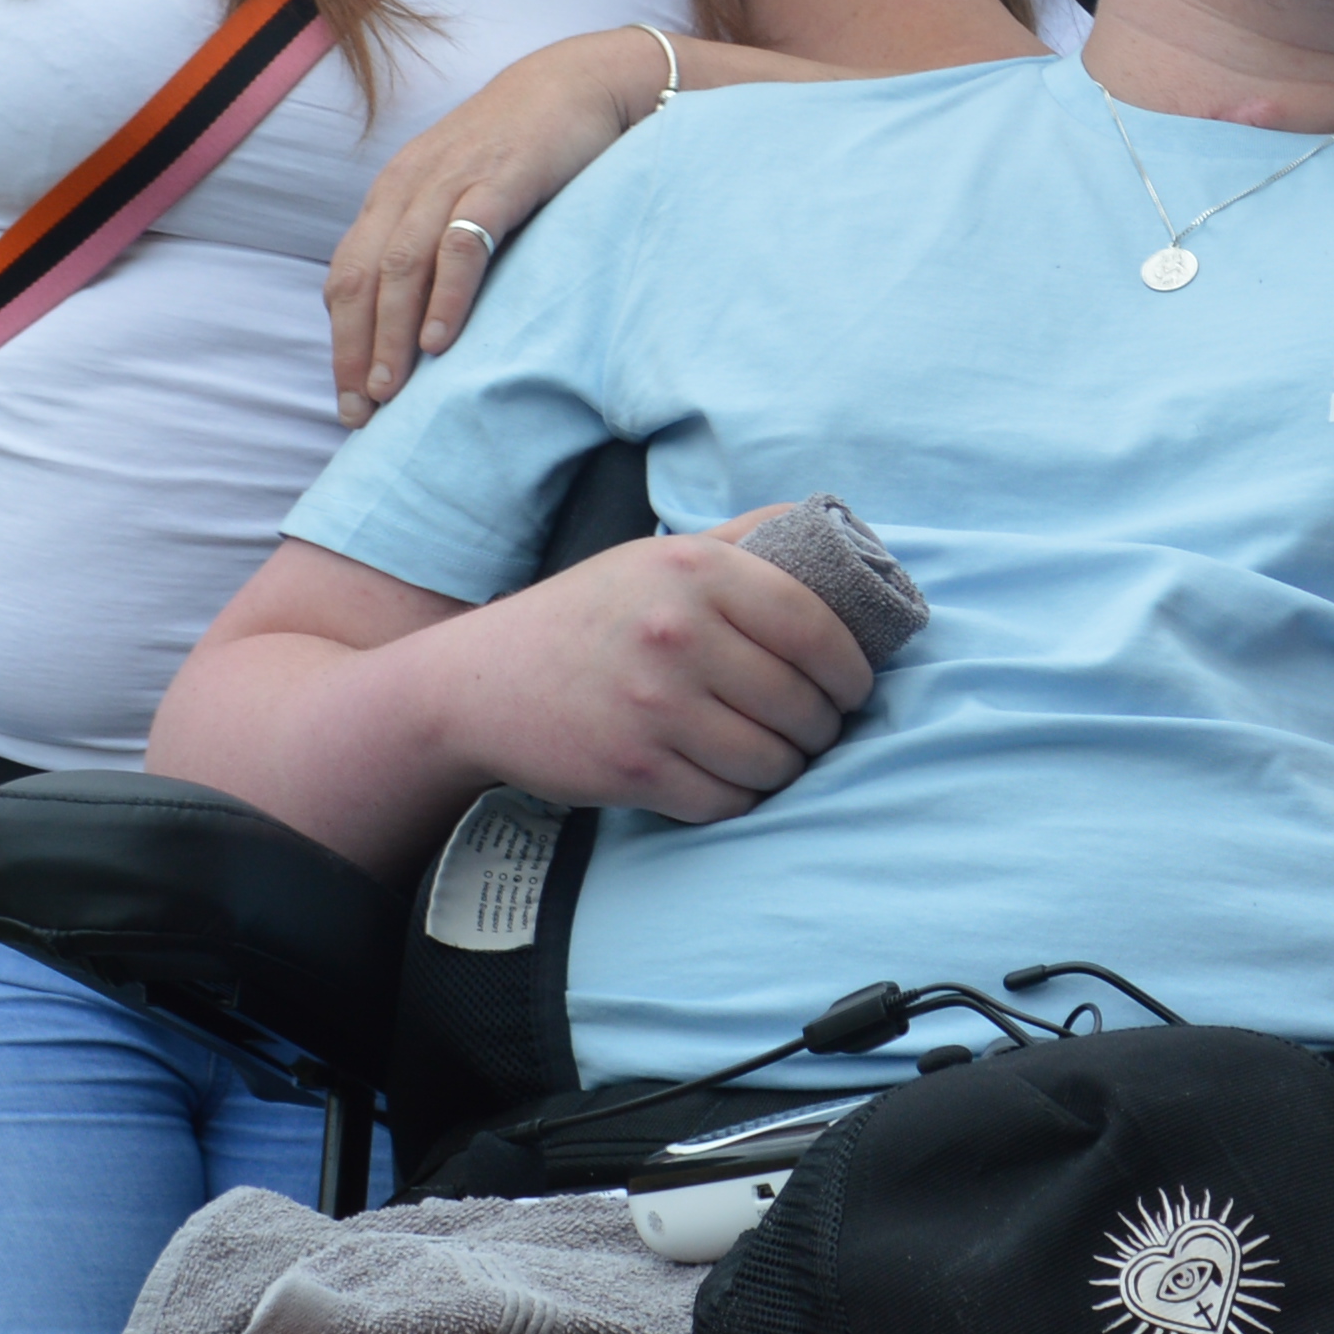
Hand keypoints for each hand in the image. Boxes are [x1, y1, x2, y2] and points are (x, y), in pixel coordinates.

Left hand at [326, 29, 663, 419]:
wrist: (579, 82)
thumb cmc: (524, 148)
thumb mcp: (462, 191)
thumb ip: (433, 240)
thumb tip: (419, 321)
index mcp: (393, 193)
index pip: (345, 276)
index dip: (340, 342)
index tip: (349, 401)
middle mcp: (410, 186)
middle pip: (359, 278)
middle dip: (353, 350)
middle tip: (361, 412)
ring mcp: (453, 181)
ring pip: (399, 267)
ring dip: (390, 335)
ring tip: (389, 391)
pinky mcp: (499, 180)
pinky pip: (461, 244)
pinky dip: (446, 295)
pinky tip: (442, 341)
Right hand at [453, 505, 879, 819]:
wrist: (481, 682)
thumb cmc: (589, 617)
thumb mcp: (659, 556)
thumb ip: (745, 540)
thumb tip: (836, 532)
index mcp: (696, 569)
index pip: (817, 627)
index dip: (852, 669)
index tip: (852, 687)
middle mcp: (678, 632)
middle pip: (803, 704)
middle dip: (823, 727)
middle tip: (814, 728)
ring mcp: (655, 705)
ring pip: (774, 761)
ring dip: (786, 768)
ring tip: (775, 754)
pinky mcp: (635, 769)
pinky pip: (727, 801)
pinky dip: (739, 798)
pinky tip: (728, 777)